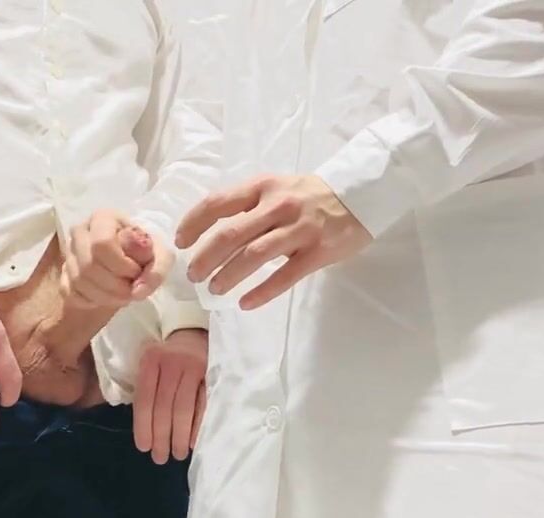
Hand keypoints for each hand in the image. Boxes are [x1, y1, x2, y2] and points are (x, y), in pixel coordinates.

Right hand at [63, 209, 172, 308]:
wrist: (132, 258)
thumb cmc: (146, 251)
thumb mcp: (162, 254)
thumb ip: (157, 270)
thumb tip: (137, 292)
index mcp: (103, 218)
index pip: (102, 244)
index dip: (121, 265)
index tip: (136, 271)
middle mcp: (80, 231)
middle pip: (88, 266)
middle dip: (114, 286)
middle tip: (131, 289)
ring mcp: (69, 253)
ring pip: (78, 281)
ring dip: (105, 297)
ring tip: (123, 296)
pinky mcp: (64, 274)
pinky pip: (70, 293)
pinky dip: (91, 302)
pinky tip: (106, 297)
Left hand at [133, 329, 207, 464]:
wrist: (195, 333)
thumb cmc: (168, 358)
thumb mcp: (151, 365)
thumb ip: (146, 389)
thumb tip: (143, 429)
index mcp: (150, 361)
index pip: (144, 399)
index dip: (143, 426)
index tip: (144, 447)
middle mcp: (171, 363)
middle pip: (163, 407)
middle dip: (161, 436)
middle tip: (160, 458)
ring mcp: (194, 367)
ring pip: (183, 408)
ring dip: (179, 436)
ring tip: (177, 454)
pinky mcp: (212, 373)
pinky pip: (204, 404)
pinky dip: (198, 425)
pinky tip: (193, 442)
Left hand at [176, 175, 371, 309]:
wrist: (362, 193)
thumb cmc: (310, 194)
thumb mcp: (276, 187)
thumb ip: (247, 204)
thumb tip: (209, 230)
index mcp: (262, 187)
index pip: (217, 203)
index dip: (193, 223)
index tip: (181, 242)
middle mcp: (277, 206)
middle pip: (230, 234)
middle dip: (205, 257)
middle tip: (194, 275)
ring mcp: (299, 229)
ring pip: (253, 256)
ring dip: (228, 275)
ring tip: (215, 289)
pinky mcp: (318, 251)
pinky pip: (285, 276)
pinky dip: (262, 291)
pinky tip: (245, 303)